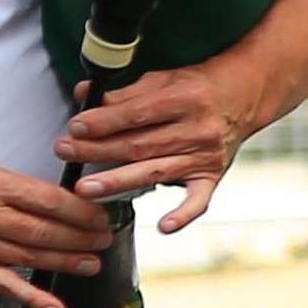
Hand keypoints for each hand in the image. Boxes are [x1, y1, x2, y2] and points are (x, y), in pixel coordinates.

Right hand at [0, 152, 115, 307]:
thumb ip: (6, 184)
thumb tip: (46, 198)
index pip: (47, 198)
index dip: (79, 209)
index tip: (97, 212)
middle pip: (46, 229)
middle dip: (82, 236)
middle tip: (104, 237)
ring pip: (32, 255)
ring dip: (68, 261)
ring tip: (92, 262)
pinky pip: (3, 284)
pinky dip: (31, 297)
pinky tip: (55, 306)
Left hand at [57, 62, 269, 234]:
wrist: (243, 95)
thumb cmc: (193, 87)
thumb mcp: (161, 80)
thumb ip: (122, 92)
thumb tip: (82, 93)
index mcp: (184, 98)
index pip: (137, 114)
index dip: (105, 121)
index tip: (75, 127)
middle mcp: (198, 129)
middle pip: (140, 145)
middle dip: (98, 150)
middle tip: (65, 153)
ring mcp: (206, 156)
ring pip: (155, 171)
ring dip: (118, 181)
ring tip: (85, 189)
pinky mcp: (212, 176)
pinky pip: (199, 200)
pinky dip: (182, 214)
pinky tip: (163, 227)